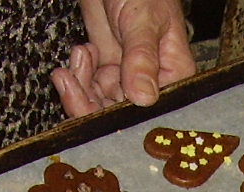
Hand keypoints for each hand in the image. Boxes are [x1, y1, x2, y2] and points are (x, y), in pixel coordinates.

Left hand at [53, 0, 196, 116]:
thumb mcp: (143, 19)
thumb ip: (142, 57)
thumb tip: (144, 98)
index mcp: (173, 77)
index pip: (149, 114)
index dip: (123, 120)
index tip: (96, 111)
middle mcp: (152, 85)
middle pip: (121, 117)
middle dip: (90, 104)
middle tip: (70, 82)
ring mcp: (127, 79)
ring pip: (100, 106)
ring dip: (81, 87)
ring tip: (80, 55)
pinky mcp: (107, 71)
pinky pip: (90, 89)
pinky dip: (79, 75)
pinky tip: (82, 51)